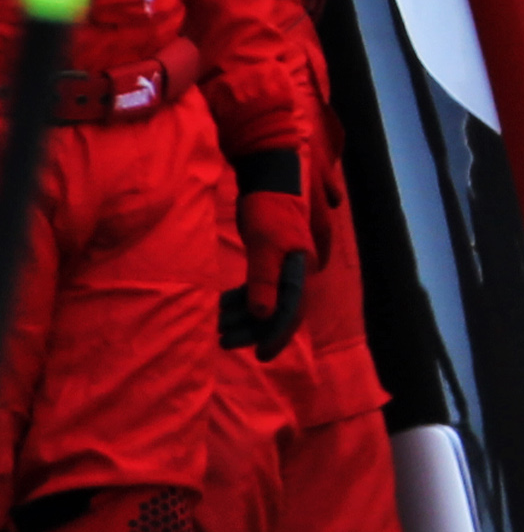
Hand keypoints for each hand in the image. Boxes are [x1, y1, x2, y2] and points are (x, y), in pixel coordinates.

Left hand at [222, 183, 312, 360]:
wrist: (271, 176)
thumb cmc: (268, 209)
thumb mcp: (264, 245)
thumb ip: (264, 280)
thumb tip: (263, 315)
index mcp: (299, 271)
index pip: (291, 312)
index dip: (276, 335)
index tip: (261, 355)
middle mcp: (296, 271)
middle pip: (278, 310)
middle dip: (252, 328)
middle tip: (224, 340)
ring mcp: (284, 265)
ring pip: (267, 300)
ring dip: (244, 315)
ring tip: (218, 325)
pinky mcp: (271, 257)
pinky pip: (259, 287)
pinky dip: (243, 299)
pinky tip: (224, 304)